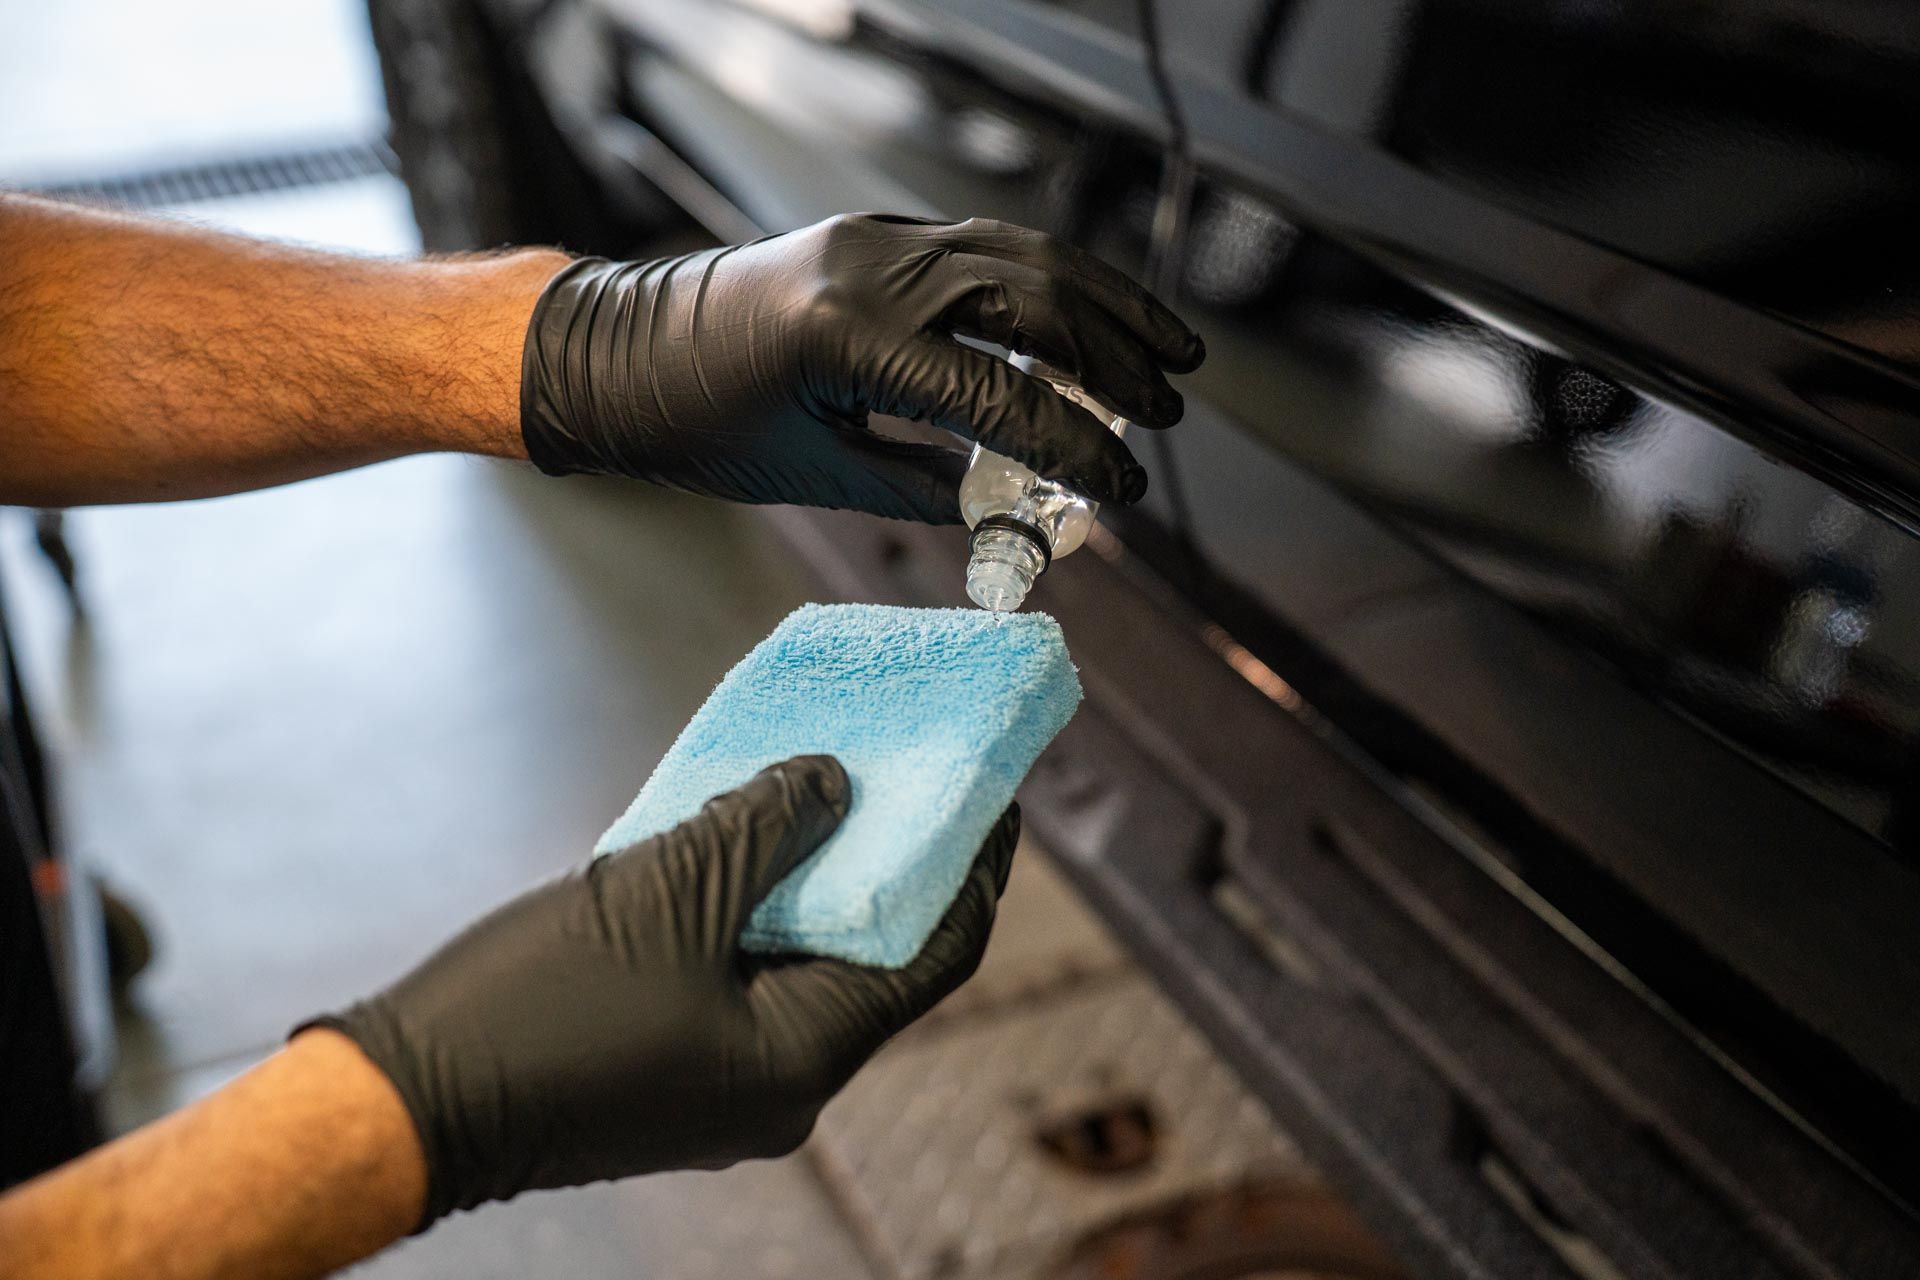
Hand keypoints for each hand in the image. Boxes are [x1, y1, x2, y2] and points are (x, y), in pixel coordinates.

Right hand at [307, 755, 1018, 1227]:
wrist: (403, 1102)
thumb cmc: (536, 1011)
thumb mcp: (666, 896)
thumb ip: (763, 828)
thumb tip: (832, 783)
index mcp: (803, 1062)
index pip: (936, 955)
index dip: (975, 869)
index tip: (995, 793)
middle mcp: (782, 1084)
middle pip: (873, 955)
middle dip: (889, 860)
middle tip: (905, 771)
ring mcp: (726, 1079)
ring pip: (802, 959)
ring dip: (813, 875)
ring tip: (824, 782)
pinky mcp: (675, 1061)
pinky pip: (742, 970)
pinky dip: (753, 905)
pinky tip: (741, 833)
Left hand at [519, 213, 1203, 519]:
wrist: (617, 353)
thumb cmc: (695, 422)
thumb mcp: (814, 474)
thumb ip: (922, 490)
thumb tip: (1011, 512)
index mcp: (848, 338)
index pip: (1000, 394)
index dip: (1075, 447)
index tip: (1123, 486)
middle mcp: (872, 270)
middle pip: (1035, 300)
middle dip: (1115, 360)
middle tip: (1166, 412)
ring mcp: (876, 239)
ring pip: (1025, 254)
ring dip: (1107, 304)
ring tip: (1168, 351)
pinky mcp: (878, 233)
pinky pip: (988, 244)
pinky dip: (1053, 280)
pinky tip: (1093, 315)